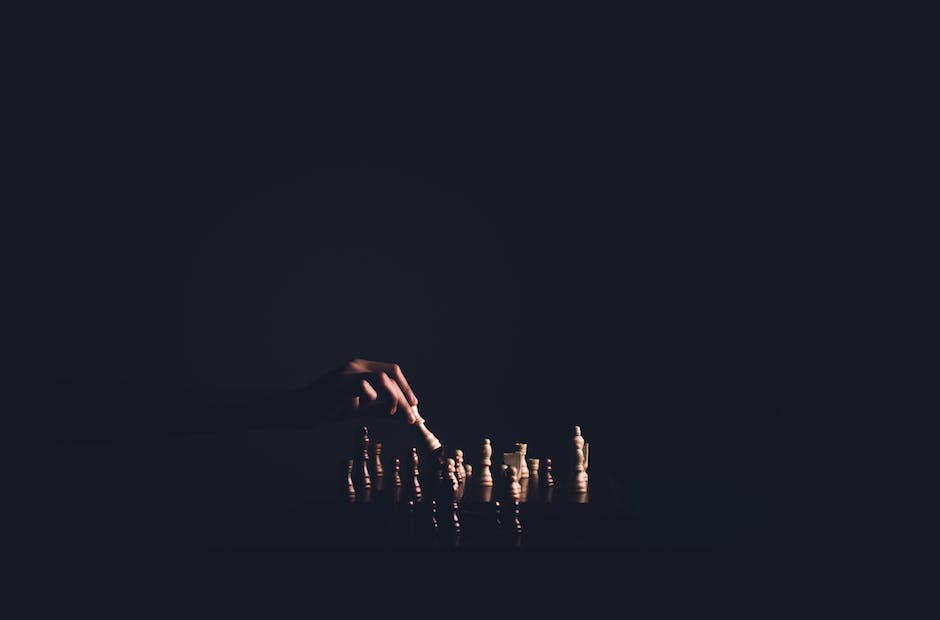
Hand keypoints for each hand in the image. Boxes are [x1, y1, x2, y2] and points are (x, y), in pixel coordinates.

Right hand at [301, 358, 420, 423]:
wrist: (298, 410)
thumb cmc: (328, 407)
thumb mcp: (360, 409)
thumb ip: (382, 409)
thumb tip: (406, 416)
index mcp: (362, 368)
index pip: (393, 371)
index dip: (406, 388)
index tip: (414, 406)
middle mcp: (356, 366)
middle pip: (392, 374)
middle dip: (405, 397)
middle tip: (411, 417)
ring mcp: (347, 373)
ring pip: (383, 378)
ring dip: (394, 398)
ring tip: (394, 414)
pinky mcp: (339, 384)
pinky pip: (363, 385)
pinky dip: (372, 396)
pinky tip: (369, 407)